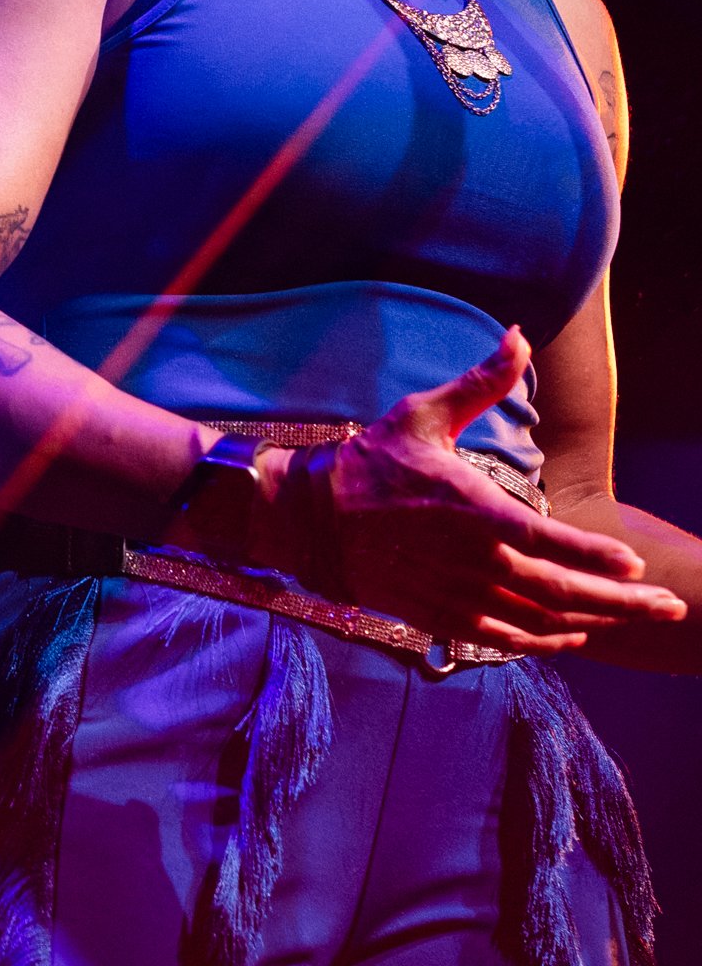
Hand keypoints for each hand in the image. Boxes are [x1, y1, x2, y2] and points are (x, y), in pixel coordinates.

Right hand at [262, 328, 686, 655]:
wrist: (311, 519)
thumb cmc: (370, 462)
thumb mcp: (423, 414)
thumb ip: (481, 383)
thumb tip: (519, 336)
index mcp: (473, 512)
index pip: (551, 543)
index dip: (597, 558)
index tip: (636, 564)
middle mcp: (473, 563)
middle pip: (563, 593)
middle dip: (625, 603)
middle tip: (669, 607)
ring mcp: (459, 596)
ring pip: (542, 621)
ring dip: (594, 621)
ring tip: (632, 617)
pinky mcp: (444, 616)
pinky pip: (509, 640)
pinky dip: (547, 641)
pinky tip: (571, 633)